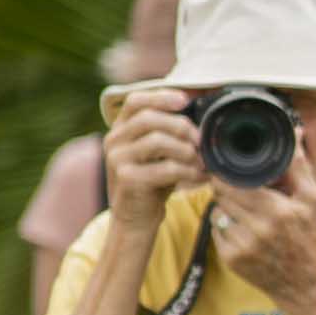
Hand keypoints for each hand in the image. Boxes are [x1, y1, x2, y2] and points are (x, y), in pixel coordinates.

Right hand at [101, 85, 199, 240]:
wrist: (136, 218)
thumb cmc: (154, 181)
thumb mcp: (160, 152)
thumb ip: (170, 131)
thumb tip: (200, 107)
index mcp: (121, 129)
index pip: (135, 101)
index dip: (160, 97)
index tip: (185, 100)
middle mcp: (114, 140)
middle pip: (148, 118)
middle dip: (181, 126)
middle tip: (201, 140)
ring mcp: (117, 160)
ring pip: (156, 141)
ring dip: (186, 150)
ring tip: (202, 162)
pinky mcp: (127, 179)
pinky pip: (164, 168)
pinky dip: (188, 172)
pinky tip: (200, 177)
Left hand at [205, 116, 315, 314]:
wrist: (305, 283)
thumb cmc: (309, 236)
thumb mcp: (312, 199)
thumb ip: (300, 165)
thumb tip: (294, 132)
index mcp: (280, 210)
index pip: (236, 182)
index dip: (227, 173)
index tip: (227, 167)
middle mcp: (260, 229)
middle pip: (223, 194)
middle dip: (225, 187)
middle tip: (233, 185)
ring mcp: (243, 246)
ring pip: (217, 211)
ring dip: (224, 206)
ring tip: (243, 210)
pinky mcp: (231, 260)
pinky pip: (217, 231)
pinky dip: (225, 227)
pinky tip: (242, 230)